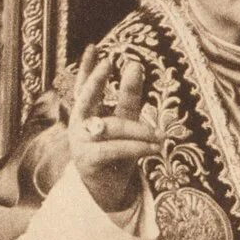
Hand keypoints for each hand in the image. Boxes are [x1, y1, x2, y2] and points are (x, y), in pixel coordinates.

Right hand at [69, 45, 156, 212]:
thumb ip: (128, 97)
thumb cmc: (116, 153)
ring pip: (112, 126)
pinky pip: (116, 148)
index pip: (84, 86)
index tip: (94, 47)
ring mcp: (81, 142)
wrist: (107, 192)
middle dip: (97, 80)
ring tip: (160, 136)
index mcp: (86, 113)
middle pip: (86, 98)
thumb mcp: (125, 122)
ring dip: (140, 130)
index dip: (87, 68)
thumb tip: (134, 64)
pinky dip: (137, 147)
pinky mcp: (89, 160)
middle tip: (109, 62)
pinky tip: (155, 148)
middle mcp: (79, 124)